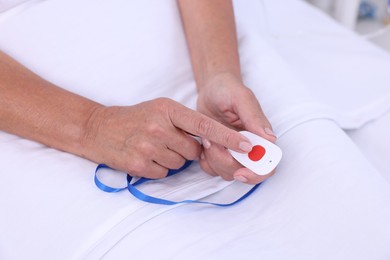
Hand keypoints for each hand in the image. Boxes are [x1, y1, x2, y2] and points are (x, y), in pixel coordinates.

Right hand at [81, 97, 252, 178]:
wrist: (99, 129)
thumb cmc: (134, 118)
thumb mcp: (160, 109)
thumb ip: (184, 121)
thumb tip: (209, 141)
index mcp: (168, 109)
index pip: (204, 125)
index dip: (227, 136)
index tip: (246, 144)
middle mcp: (159, 127)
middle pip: (194, 150)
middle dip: (187, 149)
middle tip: (168, 141)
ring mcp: (148, 146)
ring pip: (180, 163)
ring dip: (172, 159)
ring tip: (153, 147)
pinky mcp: (140, 164)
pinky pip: (164, 173)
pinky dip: (158, 168)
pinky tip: (145, 156)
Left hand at [197, 73, 276, 183]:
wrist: (211, 89)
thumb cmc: (228, 90)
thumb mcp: (241, 98)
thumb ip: (254, 117)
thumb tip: (270, 139)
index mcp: (260, 137)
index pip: (267, 165)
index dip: (256, 174)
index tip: (240, 172)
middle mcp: (248, 148)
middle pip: (244, 172)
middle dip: (225, 162)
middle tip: (212, 142)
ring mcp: (232, 152)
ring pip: (226, 172)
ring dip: (213, 159)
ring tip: (206, 138)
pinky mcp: (218, 153)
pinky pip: (212, 169)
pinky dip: (205, 161)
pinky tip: (203, 144)